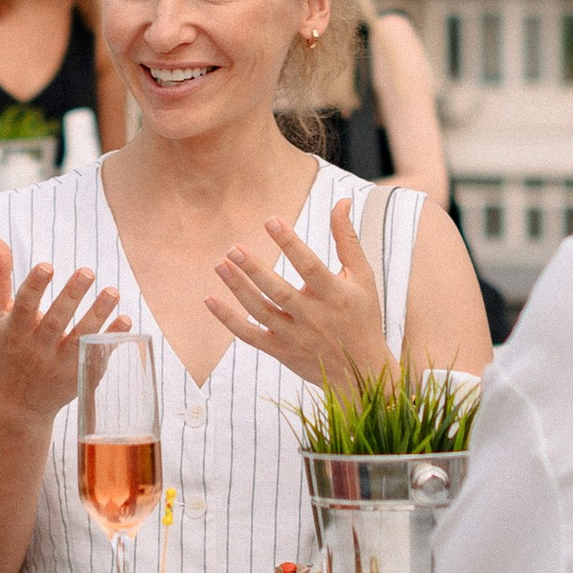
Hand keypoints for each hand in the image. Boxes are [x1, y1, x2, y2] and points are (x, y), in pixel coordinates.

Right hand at [0, 240, 122, 423]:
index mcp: (13, 332)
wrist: (17, 404)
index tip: (47, 265)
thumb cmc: (5, 349)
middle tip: (87, 271)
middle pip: (55, 322)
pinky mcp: (79, 377)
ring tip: (113, 291)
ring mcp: (59, 366)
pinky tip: (125, 319)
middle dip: (71, 297)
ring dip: (98, 315)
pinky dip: (111, 340)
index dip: (34, 286)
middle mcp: (36, 350)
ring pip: (80, 340)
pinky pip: (97, 356)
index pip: (23, 307)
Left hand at [208, 200, 388, 395]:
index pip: (309, 266)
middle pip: (279, 291)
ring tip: (220, 265)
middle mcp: (313, 317)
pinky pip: (250, 335)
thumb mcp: (362, 277)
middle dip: (255, 270)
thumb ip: (347, 239)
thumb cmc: (362, 317)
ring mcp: (295, 337)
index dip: (290, 244)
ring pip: (261, 312)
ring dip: (238, 289)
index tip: (271, 221)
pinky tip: (210, 300)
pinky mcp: (281, 351)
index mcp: (334, 295)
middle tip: (233, 248)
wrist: (361, 371)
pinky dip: (228, 320)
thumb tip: (341, 201)